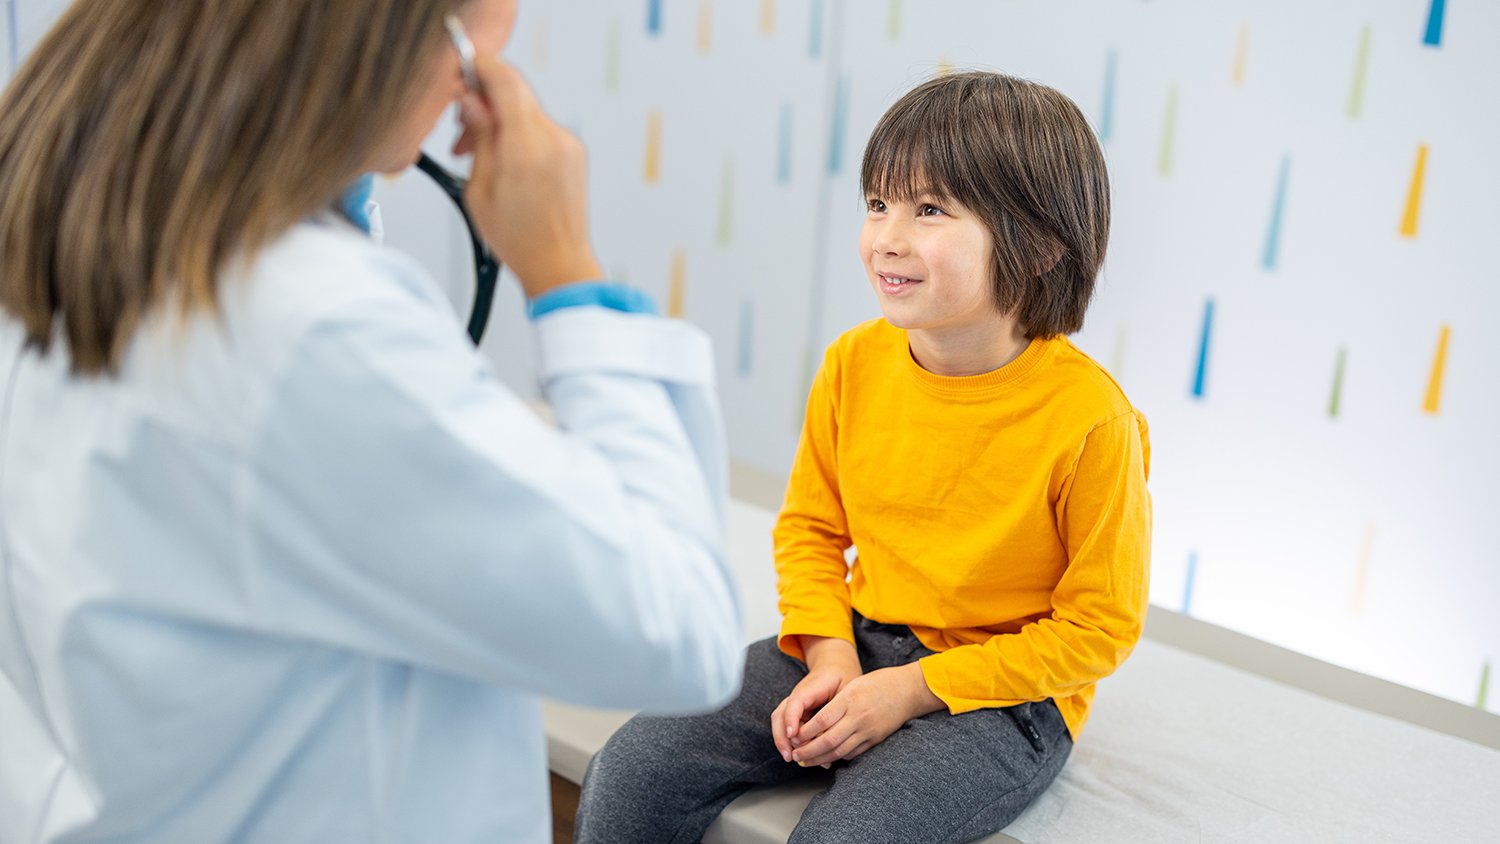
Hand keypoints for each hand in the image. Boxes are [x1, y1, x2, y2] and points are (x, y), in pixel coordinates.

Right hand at [453, 54, 602, 298]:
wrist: (558, 265)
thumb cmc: (519, 239)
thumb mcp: (479, 188)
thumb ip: (478, 137)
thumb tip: (471, 101)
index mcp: (527, 145)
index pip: (506, 80)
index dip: (480, 66)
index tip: (461, 69)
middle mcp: (554, 139)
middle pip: (516, 93)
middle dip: (484, 101)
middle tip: (461, 131)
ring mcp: (568, 145)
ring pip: (527, 111)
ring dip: (500, 120)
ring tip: (479, 155)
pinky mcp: (574, 155)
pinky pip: (541, 130)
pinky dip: (519, 134)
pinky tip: (504, 162)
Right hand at [770, 637, 860, 763]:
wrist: (836, 666)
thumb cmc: (844, 677)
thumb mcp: (847, 688)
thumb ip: (840, 706)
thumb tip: (836, 730)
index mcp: (810, 687)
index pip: (795, 702)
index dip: (792, 719)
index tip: (794, 736)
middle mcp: (798, 696)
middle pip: (780, 715)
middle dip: (781, 736)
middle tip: (789, 755)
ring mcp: (795, 704)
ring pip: (780, 722)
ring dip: (782, 741)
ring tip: (790, 758)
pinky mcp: (797, 712)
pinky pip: (787, 726)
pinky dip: (790, 741)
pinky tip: (801, 755)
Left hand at [788, 662, 944, 766]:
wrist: (909, 690)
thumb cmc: (879, 683)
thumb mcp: (854, 685)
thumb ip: (836, 702)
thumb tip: (815, 721)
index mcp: (850, 700)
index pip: (822, 720)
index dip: (806, 731)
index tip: (793, 737)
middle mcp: (858, 717)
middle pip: (829, 740)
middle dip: (809, 751)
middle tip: (796, 755)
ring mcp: (868, 731)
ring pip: (840, 751)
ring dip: (820, 759)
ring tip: (806, 762)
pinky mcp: (875, 740)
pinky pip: (853, 753)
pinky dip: (838, 757)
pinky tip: (827, 759)